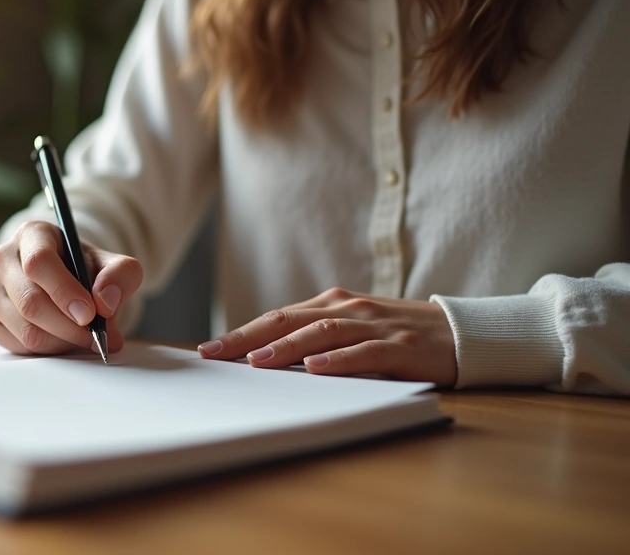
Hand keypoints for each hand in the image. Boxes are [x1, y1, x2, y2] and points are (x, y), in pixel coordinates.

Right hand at [0, 221, 142, 354]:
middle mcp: (4, 259)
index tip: (89, 314)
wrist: (67, 279)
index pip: (39, 262)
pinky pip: (20, 346)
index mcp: (32, 235)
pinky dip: (49, 350)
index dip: (64, 291)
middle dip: (69, 327)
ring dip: (63, 342)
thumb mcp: (111, 264)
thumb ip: (119, 276)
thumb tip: (105, 302)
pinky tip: (64, 339)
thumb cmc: (84, 268)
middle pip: (31, 302)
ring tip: (84, 337)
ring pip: (26, 330)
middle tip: (96, 336)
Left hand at [197, 288, 457, 385]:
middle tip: (214, 355)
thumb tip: (268, 362)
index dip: (241, 332)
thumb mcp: (354, 332)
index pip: (277, 318)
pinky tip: (315, 369)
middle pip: (288, 321)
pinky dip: (338, 360)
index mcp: (333, 304)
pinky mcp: (401, 345)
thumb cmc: (401, 336)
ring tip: (256, 362)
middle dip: (247, 338)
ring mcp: (375, 324)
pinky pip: (365, 352)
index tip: (208, 350)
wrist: (464, 333)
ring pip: (321, 333)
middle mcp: (349, 308)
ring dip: (287, 348)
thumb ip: (318, 340)